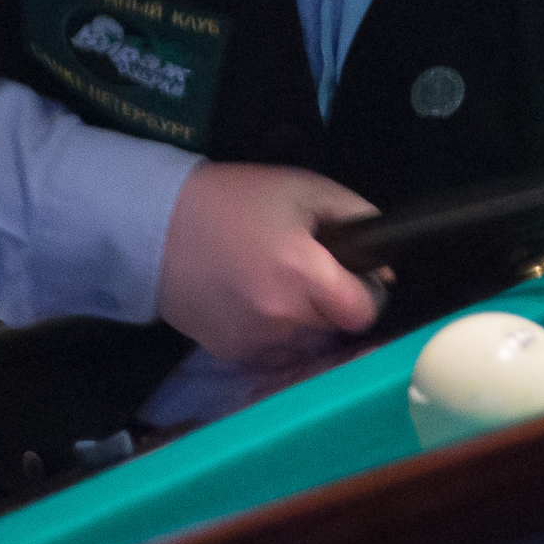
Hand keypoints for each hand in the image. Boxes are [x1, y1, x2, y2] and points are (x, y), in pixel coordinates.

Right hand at [155, 163, 389, 365]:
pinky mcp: (234, 354)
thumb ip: (355, 216)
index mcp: (301, 273)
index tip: (357, 278)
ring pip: (310, 347)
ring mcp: (256, 342)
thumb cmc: (235, 201)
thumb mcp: (303, 188)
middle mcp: (282, 317)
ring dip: (309, 324)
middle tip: (313, 274)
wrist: (158, 228)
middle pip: (338, 330)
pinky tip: (261, 303)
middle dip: (336, 305)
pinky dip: (280, 336)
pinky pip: (278, 356)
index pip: (363, 312)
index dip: (368, 294)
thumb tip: (385, 263)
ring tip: (283, 287)